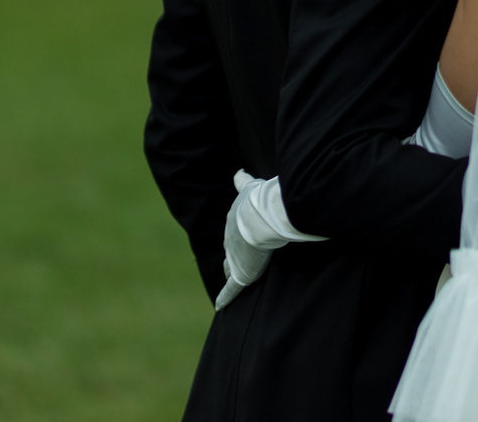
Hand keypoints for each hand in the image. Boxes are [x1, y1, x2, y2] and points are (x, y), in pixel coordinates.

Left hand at [213, 170, 327, 311]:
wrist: (259, 215)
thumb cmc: (259, 200)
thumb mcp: (250, 187)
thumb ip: (243, 181)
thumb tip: (238, 171)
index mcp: (234, 221)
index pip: (233, 230)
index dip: (235, 235)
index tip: (236, 238)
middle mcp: (230, 239)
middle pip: (230, 251)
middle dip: (233, 255)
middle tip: (236, 262)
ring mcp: (233, 258)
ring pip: (229, 269)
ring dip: (230, 273)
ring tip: (232, 280)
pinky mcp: (240, 274)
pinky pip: (230, 289)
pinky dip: (224, 297)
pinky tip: (219, 306)